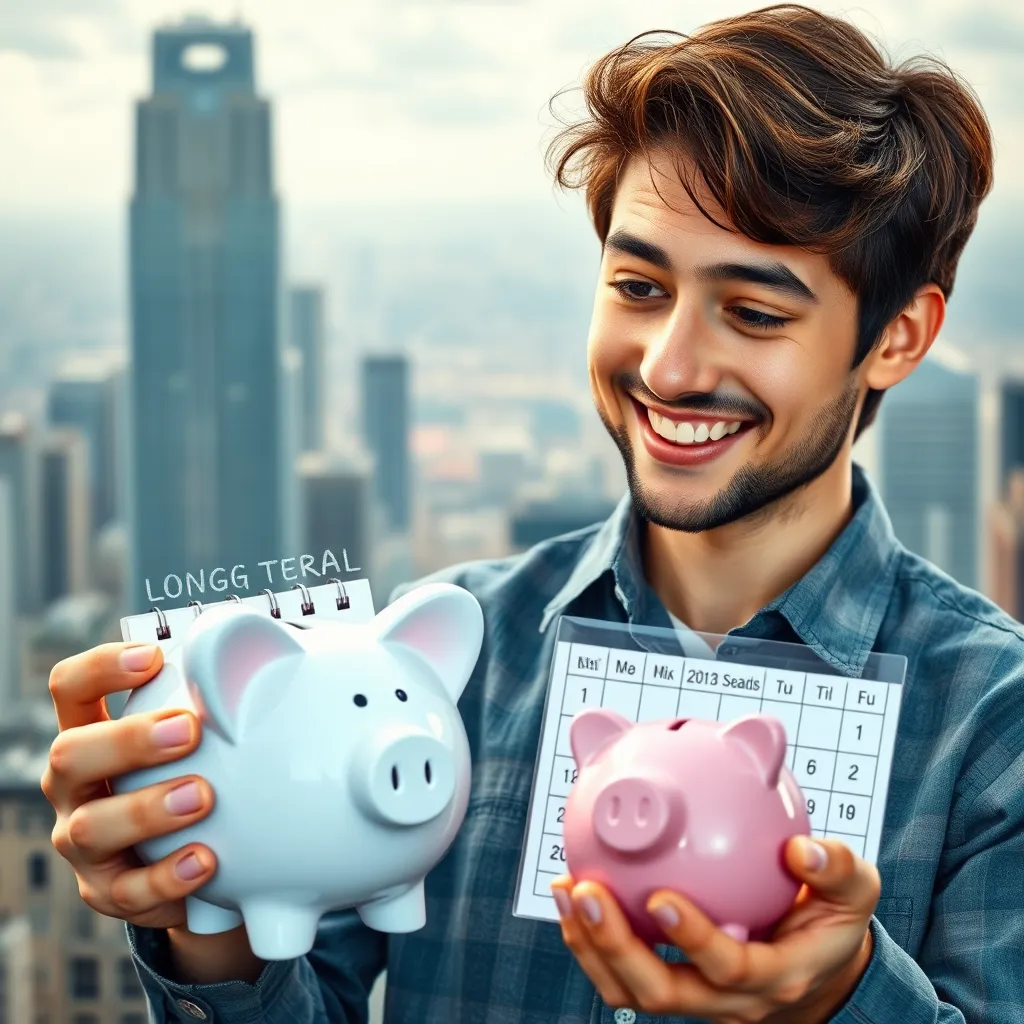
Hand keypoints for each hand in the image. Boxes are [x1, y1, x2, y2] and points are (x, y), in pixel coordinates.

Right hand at [42, 642, 218, 930]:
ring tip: (203, 796)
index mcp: (91, 732)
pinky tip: (205, 860)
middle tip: (189, 730)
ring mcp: (83, 840)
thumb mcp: (196, 735)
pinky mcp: (108, 891)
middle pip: (70, 753)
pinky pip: (127, 891)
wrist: (191, 861)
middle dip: (128, 740)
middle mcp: (75, 785)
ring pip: (91, 826)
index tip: (153, 659)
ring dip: (147, 809)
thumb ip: (217, 693)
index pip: (71, 688)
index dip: (100, 667)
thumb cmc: (191, 772)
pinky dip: (167, 877)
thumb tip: (264, 639)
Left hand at [552, 835, 878, 1023]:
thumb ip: (836, 869)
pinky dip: (591, 940)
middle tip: (586, 892)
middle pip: (663, 992)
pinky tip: (573, 892)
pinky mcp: (672, 985)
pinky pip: (623, 976)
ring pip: (632, 991)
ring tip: (566, 888)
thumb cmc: (829, 922)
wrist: (817, 968)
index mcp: (776, 975)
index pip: (730, 970)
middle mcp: (730, 998)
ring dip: (590, 945)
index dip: (694, 940)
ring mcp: (697, 998)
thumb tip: (800, 849)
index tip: (661, 899)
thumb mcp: (853, 893)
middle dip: (615, 947)